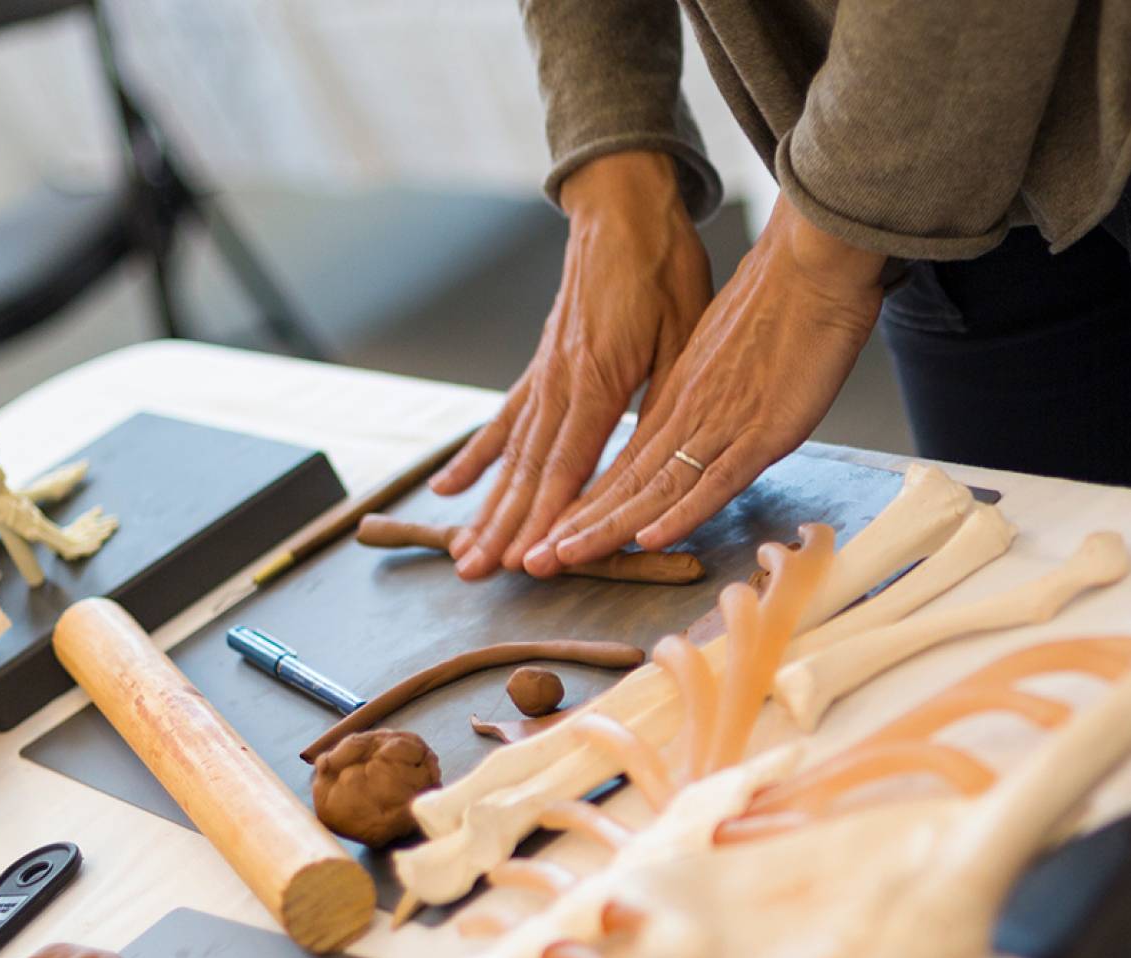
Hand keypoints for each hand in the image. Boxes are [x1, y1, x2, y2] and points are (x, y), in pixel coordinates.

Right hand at [429, 152, 712, 578]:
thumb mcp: (682, 332)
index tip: (529, 562)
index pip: (569, 466)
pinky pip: (502, 421)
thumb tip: (657, 458)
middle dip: (502, 529)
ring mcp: (543, 377)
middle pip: (526, 471)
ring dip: (485, 508)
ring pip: (509, 455)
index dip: (548, 519)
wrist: (622, 209)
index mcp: (599, 380)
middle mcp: (559, 384)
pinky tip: (447, 489)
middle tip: (475, 575)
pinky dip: (475, 457)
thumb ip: (663, 397)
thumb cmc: (662, 268)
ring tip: (463, 552)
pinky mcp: (539, 367)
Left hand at [522, 192, 886, 574]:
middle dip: (575, 526)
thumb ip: (701, 396)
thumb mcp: (722, 355)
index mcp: (675, 399)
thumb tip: (689, 429)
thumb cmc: (777, 304)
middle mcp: (685, 415)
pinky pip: (713, 479)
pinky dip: (680, 512)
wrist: (811, 263)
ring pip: (652, 487)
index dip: (583, 503)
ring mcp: (718, 423)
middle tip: (532, 563)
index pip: (621, 464)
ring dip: (607, 527)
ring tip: (565, 558)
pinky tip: (649, 537)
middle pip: (622, 482)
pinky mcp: (759, 431)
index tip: (549, 534)